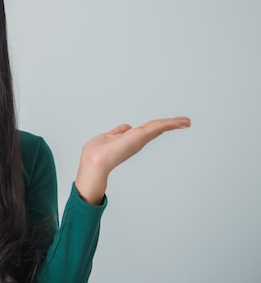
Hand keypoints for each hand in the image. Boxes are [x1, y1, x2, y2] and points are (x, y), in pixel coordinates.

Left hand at [75, 116, 190, 204]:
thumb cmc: (96, 153)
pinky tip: (178, 122)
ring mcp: (139, 138)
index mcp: (129, 138)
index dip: (160, 125)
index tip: (171, 123)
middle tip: (186, 122)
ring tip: (187, 121)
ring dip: (173, 123)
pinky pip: (156, 128)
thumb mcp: (108, 137)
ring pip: (158, 127)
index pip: (147, 128)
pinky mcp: (140, 137)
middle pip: (156, 127)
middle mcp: (136, 139)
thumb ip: (118, 132)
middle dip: (171, 124)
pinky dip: (167, 124)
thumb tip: (126, 127)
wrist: (94, 161)